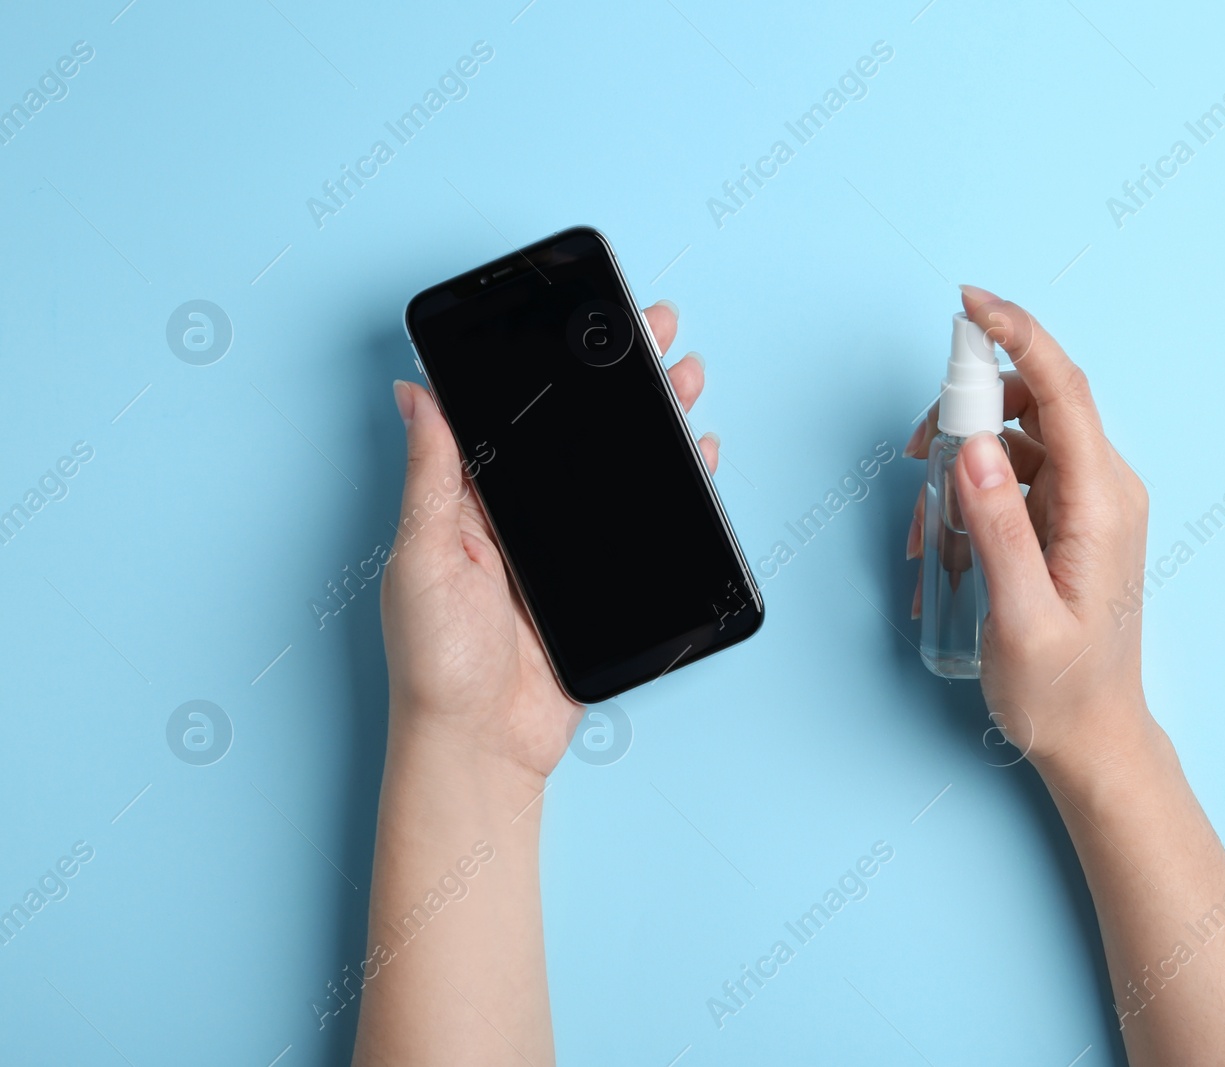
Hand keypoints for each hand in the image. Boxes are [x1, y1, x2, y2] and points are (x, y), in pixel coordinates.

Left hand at [381, 301, 715, 781]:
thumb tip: (415, 395)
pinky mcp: (598, 584)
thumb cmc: (436, 660)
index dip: (551, 368)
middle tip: (656, 333)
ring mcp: (562, 551)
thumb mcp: (425, 555)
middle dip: (619, 381)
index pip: (515, 415)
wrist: (484, 744)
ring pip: (615, 470)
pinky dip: (671, 488)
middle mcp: (519, 518)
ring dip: (652, 423)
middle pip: (575, 433)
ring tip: (684, 381)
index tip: (584, 324)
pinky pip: (641, 525)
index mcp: (469, 501)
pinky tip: (695, 458)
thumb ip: (433, 476)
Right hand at [906, 286, 1154, 786]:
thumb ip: (998, 528)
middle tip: (917, 452)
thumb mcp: (1021, 616)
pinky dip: (974, 489)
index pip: (1063, 388)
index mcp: (1101, 502)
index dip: (1016, 334)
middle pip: (1034, 402)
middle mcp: (1103, 488)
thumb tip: (976, 447)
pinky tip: (947, 537)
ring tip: (928, 522)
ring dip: (963, 459)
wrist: (1093, 738)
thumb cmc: (1061, 690)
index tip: (969, 304)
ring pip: (1017, 436)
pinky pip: (1016, 474)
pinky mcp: (1070, 520)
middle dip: (966, 411)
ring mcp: (1088, 502)